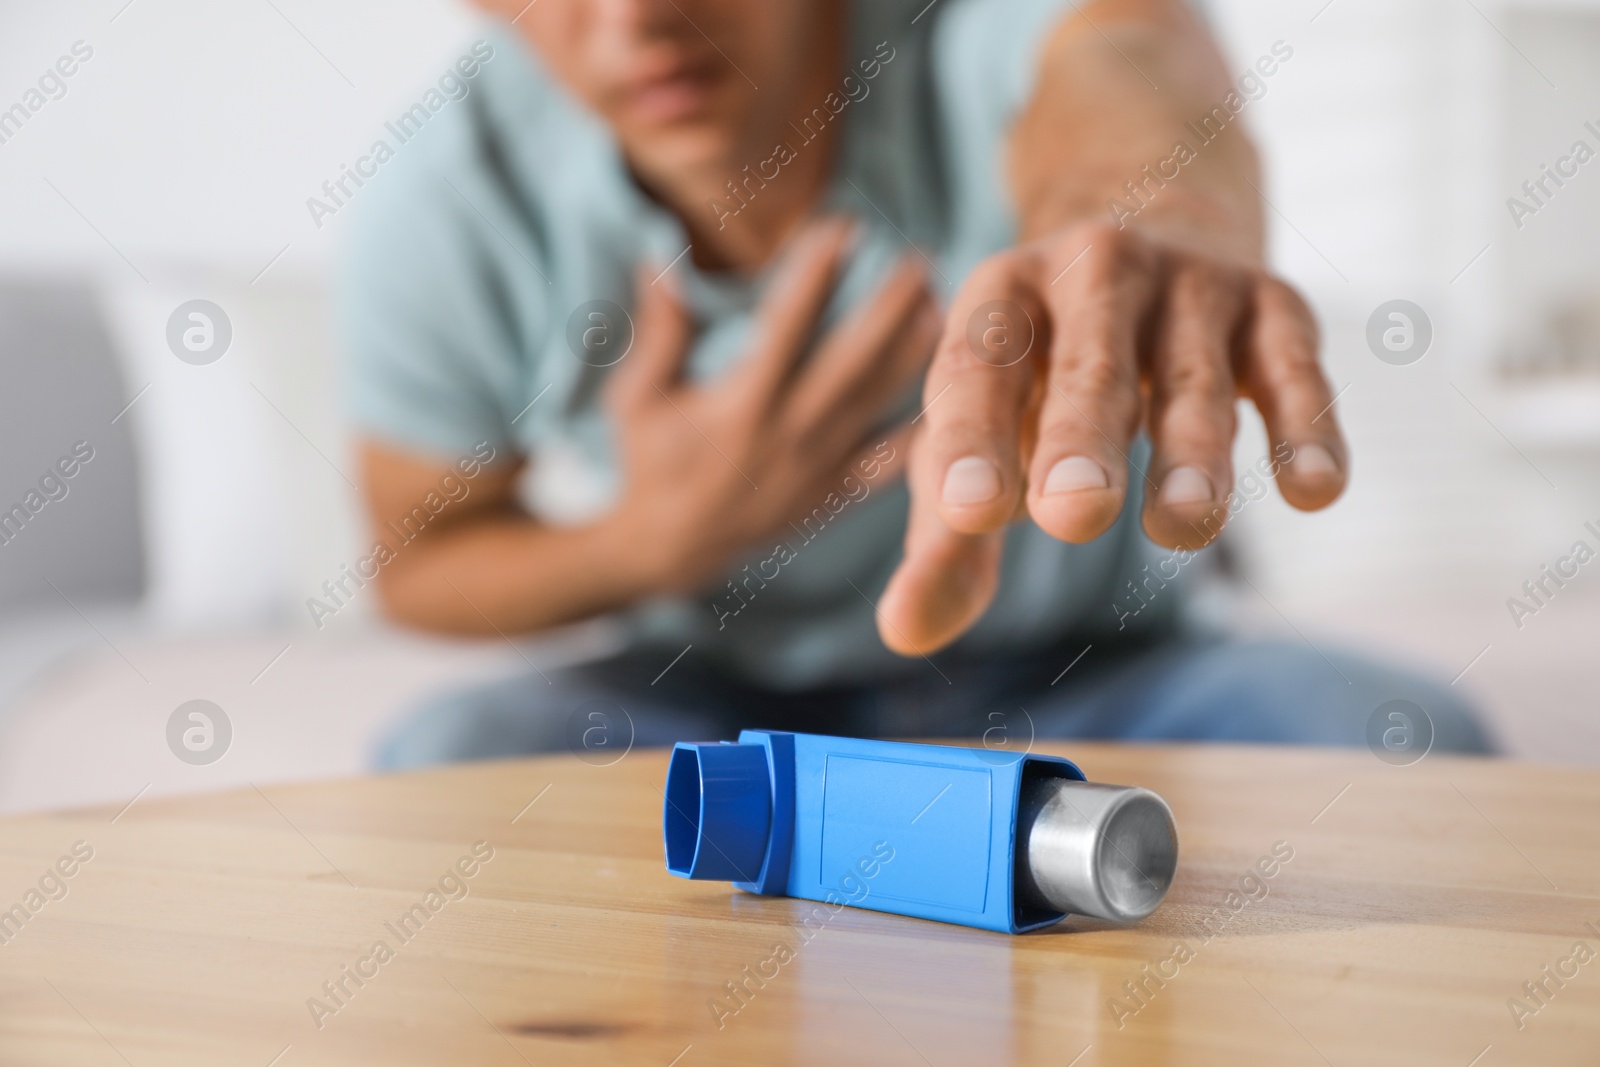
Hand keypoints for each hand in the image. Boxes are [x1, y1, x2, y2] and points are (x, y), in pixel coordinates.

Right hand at [603, 219, 938, 594]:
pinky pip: (889, 464)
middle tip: (920, 259)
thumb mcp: (638, 397)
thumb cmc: (650, 461)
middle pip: (851, 361)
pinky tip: (952, 392)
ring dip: (914, 354)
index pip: (786, 325)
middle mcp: (786, 435)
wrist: (670, 550)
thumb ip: (660, 332)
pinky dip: (923, 431)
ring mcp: (818, 468)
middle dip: (889, 308)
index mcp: (739, 405)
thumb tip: (658, 260)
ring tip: (944, 305)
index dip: (817, 272)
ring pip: (878, 404)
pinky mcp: (835, 495)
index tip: (845, 225)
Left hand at [876, 220, 1347, 654]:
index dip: (972, 440)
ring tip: (1183, 528)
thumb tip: (904, 634)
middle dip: (1080, 439)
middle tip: (1072, 514)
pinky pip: (1295, 370)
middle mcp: (1092, 273)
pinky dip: (1307, 428)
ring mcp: (1189, 284)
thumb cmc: (1042, 382)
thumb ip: (946, 539)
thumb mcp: (984, 441)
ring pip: (1194, 375)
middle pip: (1089, 365)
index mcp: (999, 302)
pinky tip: (1315, 492)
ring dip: (1194, 451)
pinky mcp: (1273, 305)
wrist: (1159, 240)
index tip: (966, 514)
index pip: (978, 372)